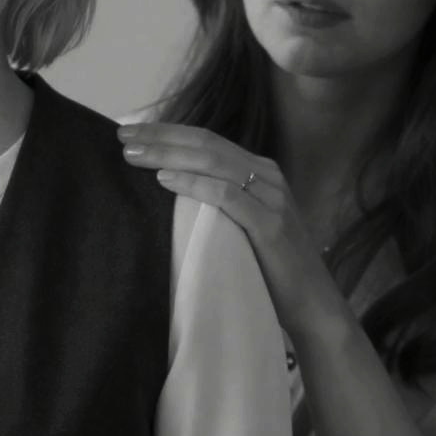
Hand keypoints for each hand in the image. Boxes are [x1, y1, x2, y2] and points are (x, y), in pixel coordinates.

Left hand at [117, 122, 341, 340]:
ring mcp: (272, 197)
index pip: (206, 139)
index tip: (129, 132)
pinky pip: (227, 195)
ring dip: (169, 155)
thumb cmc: (269, 266)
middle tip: (122, 136)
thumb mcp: (241, 222)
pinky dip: (194, 184)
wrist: (313, 303)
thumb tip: (166, 185)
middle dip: (160, 137)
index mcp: (258, 170)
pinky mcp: (272, 224)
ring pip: (214, 162)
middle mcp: (266, 175)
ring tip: (133, 155)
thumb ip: (217, 200)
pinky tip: (165, 179)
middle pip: (205, 144)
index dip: (166, 132)